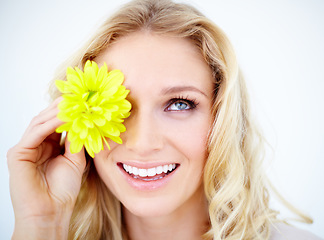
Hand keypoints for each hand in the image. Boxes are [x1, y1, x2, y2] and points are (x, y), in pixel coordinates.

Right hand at [7, 97, 86, 238]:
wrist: (52, 211)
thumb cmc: (64, 190)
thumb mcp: (75, 159)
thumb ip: (76, 139)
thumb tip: (82, 119)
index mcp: (48, 146)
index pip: (56, 123)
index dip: (69, 112)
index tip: (84, 102)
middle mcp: (36, 145)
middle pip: (47, 119)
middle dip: (62, 108)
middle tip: (78, 97)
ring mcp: (26, 148)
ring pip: (40, 123)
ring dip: (57, 112)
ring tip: (73, 104)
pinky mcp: (18, 154)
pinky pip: (35, 133)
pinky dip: (50, 123)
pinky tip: (64, 116)